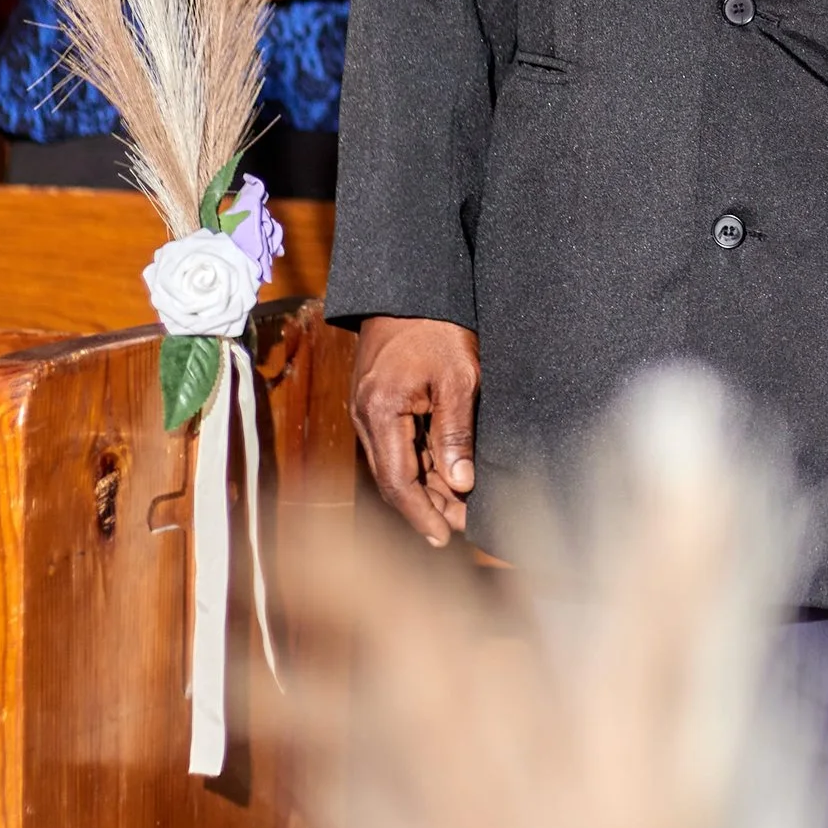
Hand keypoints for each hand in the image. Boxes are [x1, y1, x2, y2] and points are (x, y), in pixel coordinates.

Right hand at [352, 315, 478, 545]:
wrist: (409, 289)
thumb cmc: (436, 327)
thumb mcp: (458, 377)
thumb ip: (457, 433)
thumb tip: (460, 484)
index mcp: (380, 412)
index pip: (397, 480)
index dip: (421, 514)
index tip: (444, 538)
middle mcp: (366, 417)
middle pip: (393, 479)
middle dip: (426, 508)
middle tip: (461, 530)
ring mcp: (370, 411)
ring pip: (396, 465)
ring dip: (425, 490)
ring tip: (459, 512)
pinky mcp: (380, 405)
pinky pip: (398, 446)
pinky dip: (421, 466)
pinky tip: (445, 480)